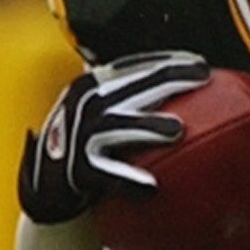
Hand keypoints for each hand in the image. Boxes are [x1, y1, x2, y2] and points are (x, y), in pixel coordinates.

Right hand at [17, 51, 208, 224]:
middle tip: (202, 78)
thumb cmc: (86, 143)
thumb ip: (132, 99)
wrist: (47, 181)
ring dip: (147, 125)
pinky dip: (128, 180)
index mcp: (92, 84)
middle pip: (132, 86)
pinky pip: (106, 174)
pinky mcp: (77, 169)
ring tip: (178, 129)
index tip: (200, 64)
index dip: (167, 61)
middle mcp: (84, 103)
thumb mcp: (101, 111)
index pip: (133, 66)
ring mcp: (78, 135)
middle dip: (169, 78)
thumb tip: (184, 96)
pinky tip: (151, 187)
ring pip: (117, 125)